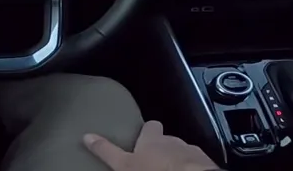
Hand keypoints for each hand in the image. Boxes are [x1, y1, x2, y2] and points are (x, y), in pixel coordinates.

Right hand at [83, 120, 218, 170]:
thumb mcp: (124, 164)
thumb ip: (106, 151)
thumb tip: (86, 136)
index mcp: (154, 139)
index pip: (151, 126)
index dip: (148, 131)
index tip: (142, 137)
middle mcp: (174, 141)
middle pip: (168, 140)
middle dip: (164, 148)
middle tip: (155, 162)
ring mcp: (192, 153)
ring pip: (184, 153)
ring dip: (179, 160)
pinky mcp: (206, 166)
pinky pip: (198, 166)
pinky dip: (192, 170)